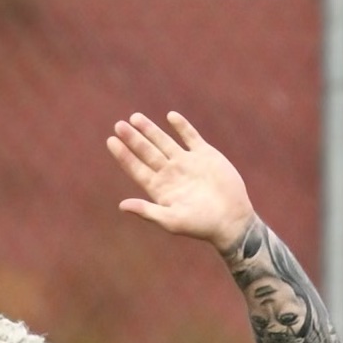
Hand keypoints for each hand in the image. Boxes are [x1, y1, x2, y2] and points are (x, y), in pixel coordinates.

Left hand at [107, 109, 255, 251]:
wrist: (231, 218)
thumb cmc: (200, 225)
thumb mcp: (171, 221)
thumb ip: (147, 211)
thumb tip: (121, 205)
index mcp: (159, 189)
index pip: (136, 168)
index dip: (124, 155)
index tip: (111, 141)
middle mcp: (170, 173)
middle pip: (147, 152)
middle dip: (133, 138)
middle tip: (119, 125)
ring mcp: (186, 162)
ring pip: (164, 141)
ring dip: (150, 130)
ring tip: (135, 118)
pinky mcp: (204, 155)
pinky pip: (190, 136)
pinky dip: (181, 126)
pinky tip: (170, 116)